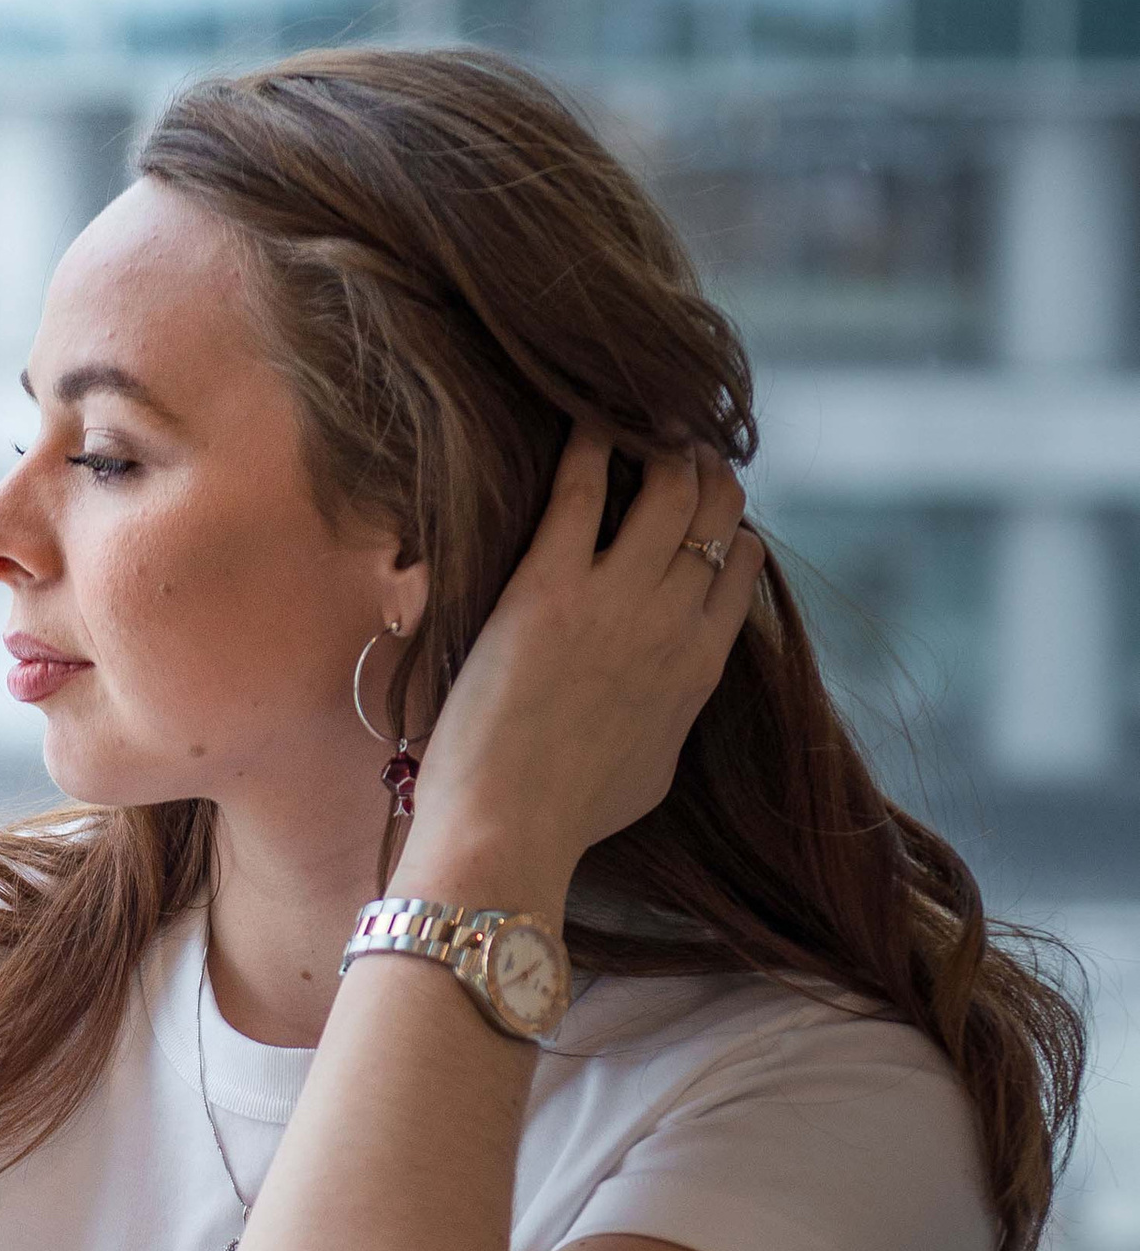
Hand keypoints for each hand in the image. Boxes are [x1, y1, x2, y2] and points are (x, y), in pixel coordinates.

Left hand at [398, 434, 763, 901]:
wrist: (510, 832)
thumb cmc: (569, 816)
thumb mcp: (654, 769)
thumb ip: (672, 713)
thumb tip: (670, 696)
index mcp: (701, 666)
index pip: (741, 567)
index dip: (724, 525)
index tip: (699, 502)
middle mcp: (674, 622)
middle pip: (715, 513)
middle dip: (702, 468)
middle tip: (671, 443)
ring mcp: (616, 599)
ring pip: (669, 485)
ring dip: (659, 442)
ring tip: (636, 421)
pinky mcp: (548, 587)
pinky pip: (580, 487)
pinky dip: (588, 441)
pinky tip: (582, 417)